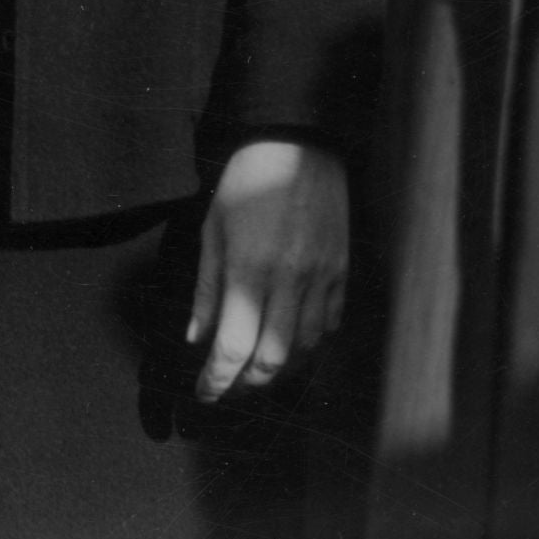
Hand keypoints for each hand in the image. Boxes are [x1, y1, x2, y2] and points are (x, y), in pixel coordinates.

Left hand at [188, 141, 347, 401]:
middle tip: (230, 387)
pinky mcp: (342, 271)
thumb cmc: (245, 183)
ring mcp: (321, 277)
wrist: (297, 144)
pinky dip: (309, 342)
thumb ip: (207, 289)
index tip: (204, 394)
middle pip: (273, 360)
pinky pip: (330, 324)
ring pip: (305, 348)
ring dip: (280, 368)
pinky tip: (292, 341)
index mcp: (248, 269)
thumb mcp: (212, 230)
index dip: (216, 380)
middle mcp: (288, 280)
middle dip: (248, 384)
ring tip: (258, 369)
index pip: (232, 346)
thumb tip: (196, 340)